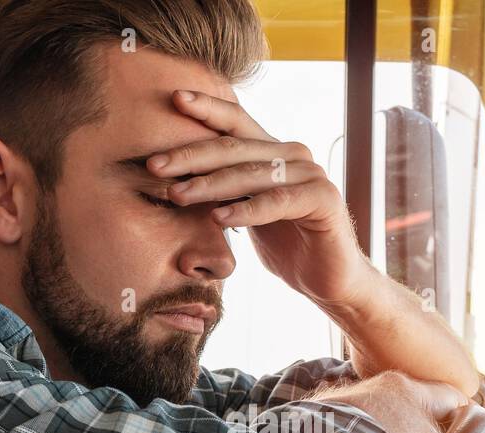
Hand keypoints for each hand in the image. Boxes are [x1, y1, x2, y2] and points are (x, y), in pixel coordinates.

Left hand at [147, 89, 376, 312]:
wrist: (329, 280)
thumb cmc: (286, 246)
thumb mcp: (246, 211)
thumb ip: (224, 189)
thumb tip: (175, 177)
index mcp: (273, 152)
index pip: (236, 123)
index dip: (207, 109)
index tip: (174, 99)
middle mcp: (293, 156)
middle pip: (235, 147)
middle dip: (192, 155)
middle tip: (156, 165)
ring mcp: (311, 175)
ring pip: (252, 173)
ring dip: (210, 184)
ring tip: (178, 195)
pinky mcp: (324, 199)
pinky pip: (278, 201)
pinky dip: (247, 209)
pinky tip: (219, 217)